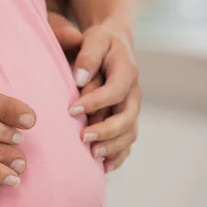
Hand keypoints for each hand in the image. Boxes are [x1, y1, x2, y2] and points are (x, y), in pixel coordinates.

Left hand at [48, 13, 139, 172]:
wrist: (114, 46)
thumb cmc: (100, 43)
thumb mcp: (95, 40)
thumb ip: (88, 57)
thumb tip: (79, 80)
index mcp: (127, 72)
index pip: (116, 91)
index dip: (96, 102)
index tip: (72, 110)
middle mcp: (134, 93)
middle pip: (127, 117)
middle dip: (107, 130)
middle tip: (83, 138)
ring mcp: (132, 109)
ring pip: (130, 133)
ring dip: (113, 147)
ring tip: (93, 156)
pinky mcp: (128, 120)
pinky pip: (127, 142)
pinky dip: (118, 156)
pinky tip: (104, 167)